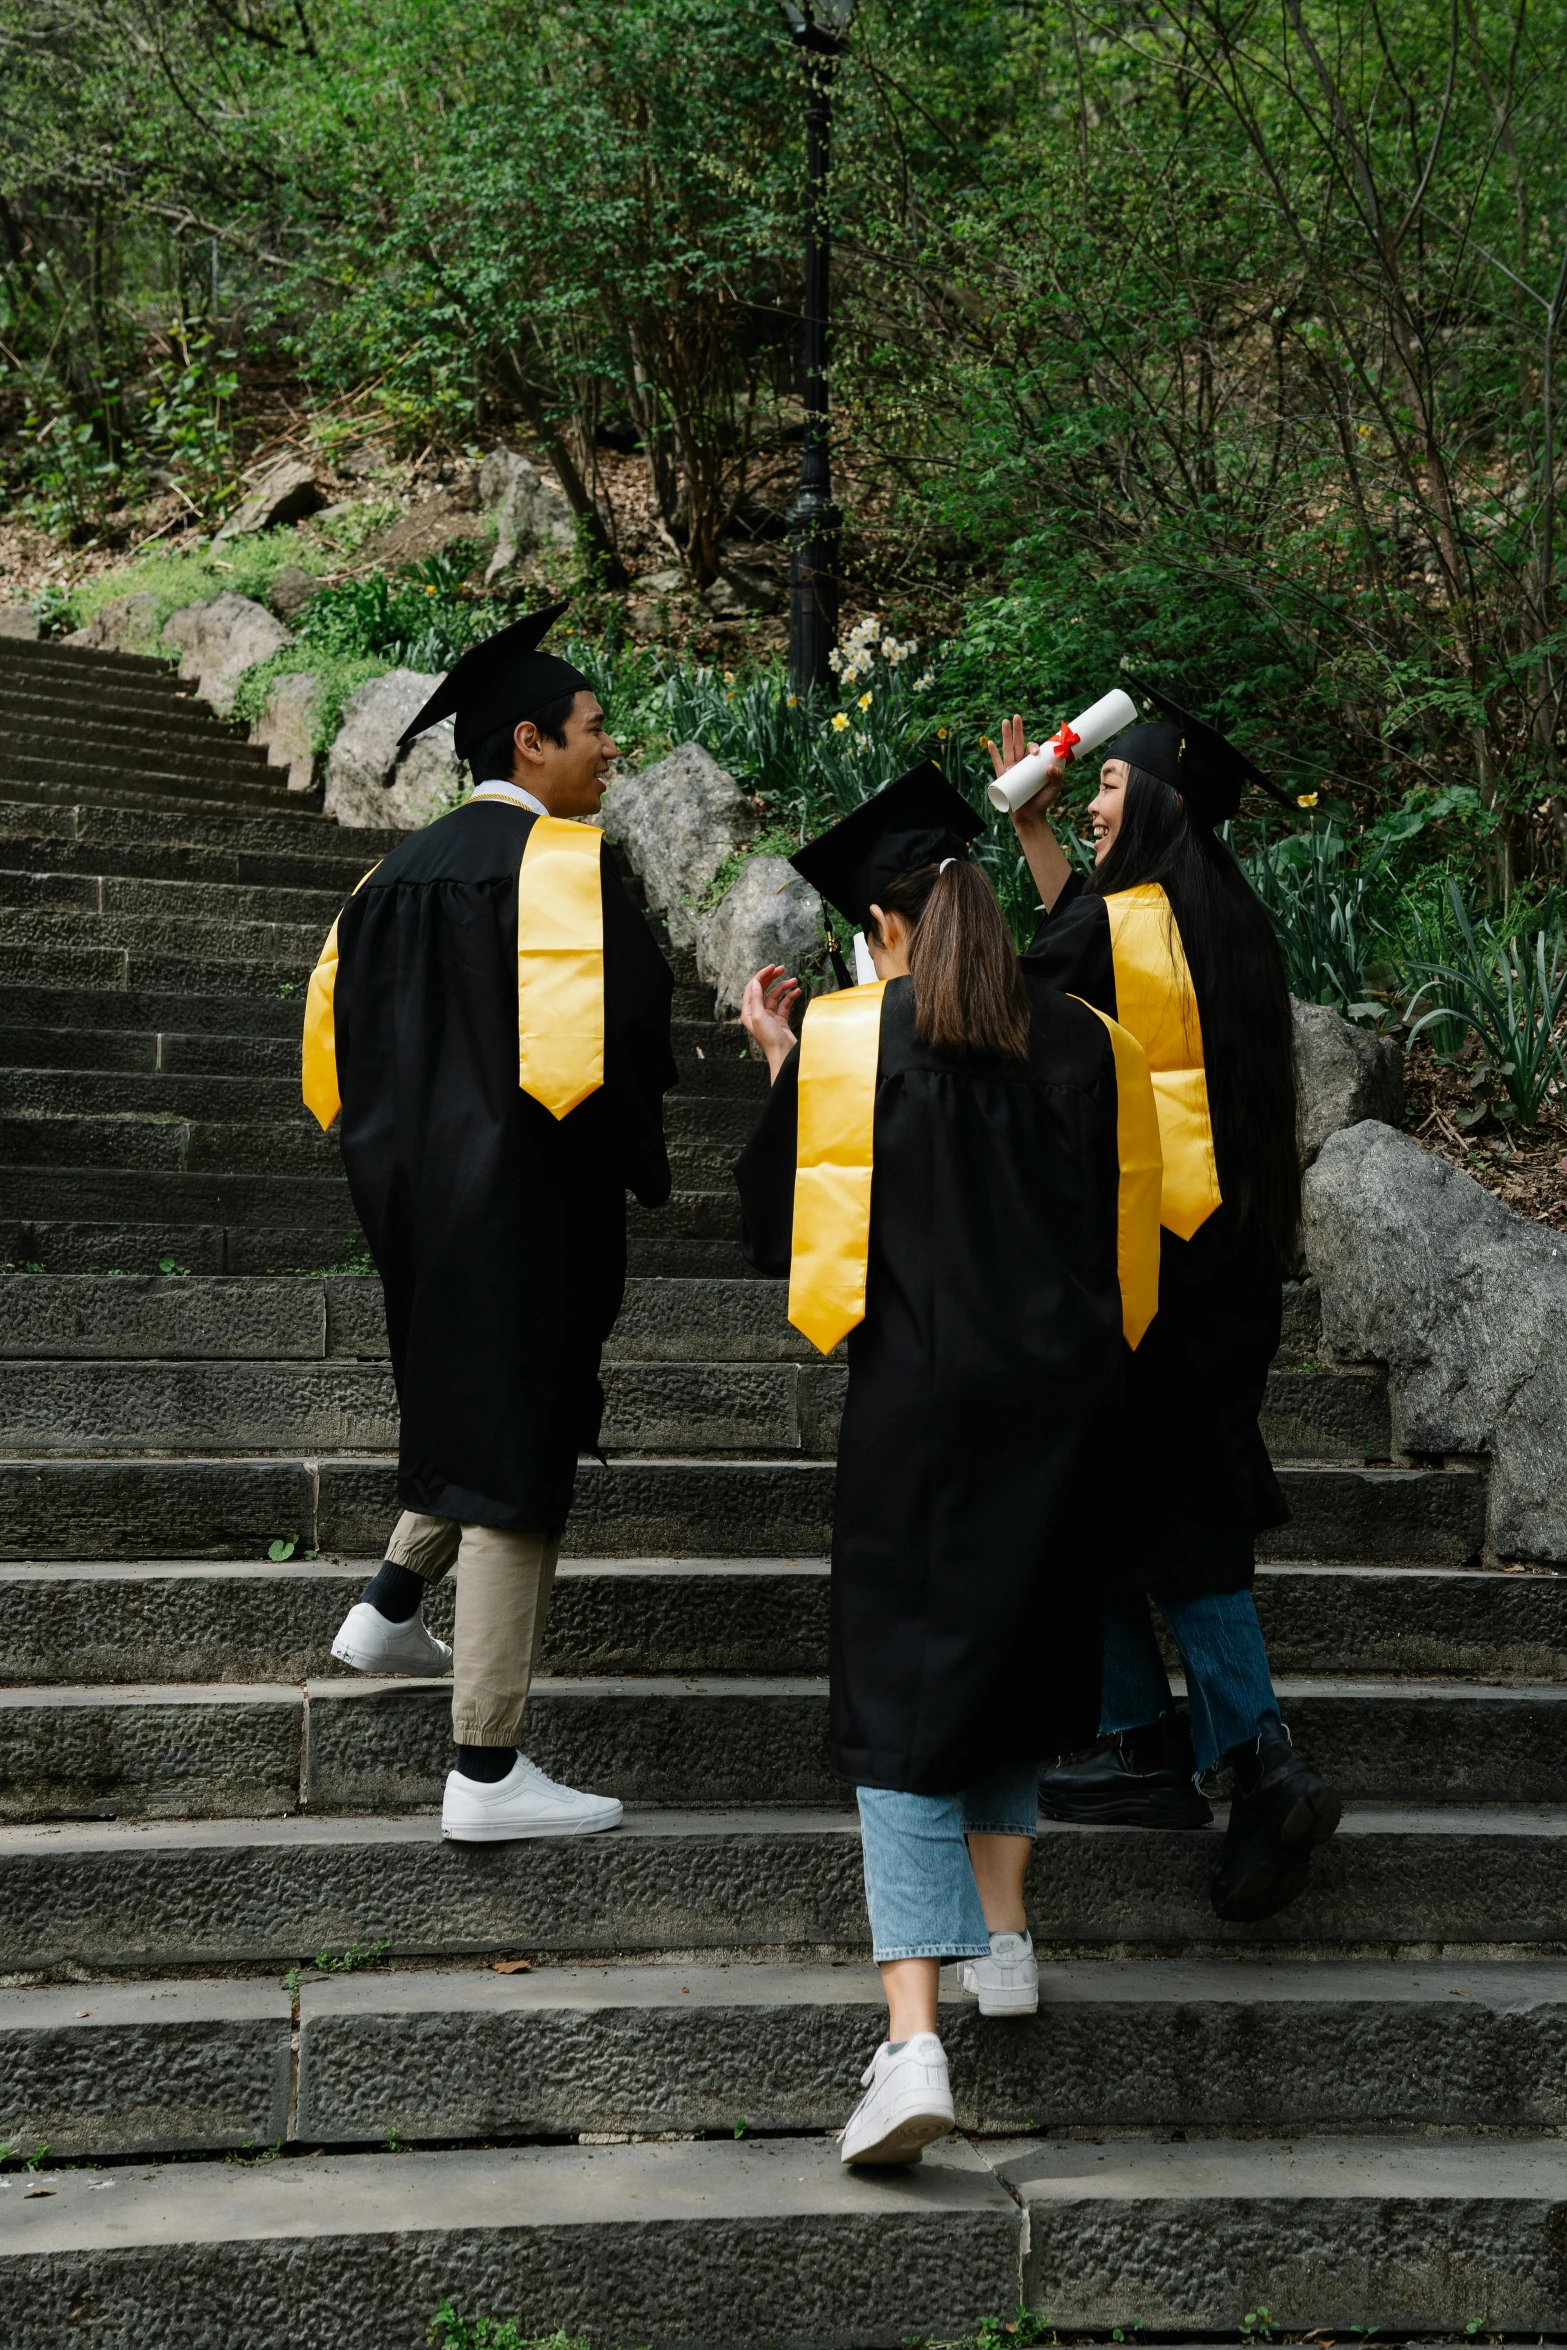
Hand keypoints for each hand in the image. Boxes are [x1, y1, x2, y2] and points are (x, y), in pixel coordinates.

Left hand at [740, 963, 801, 1080]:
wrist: (784, 1055)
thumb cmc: (770, 1039)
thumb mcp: (760, 1017)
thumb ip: (756, 999)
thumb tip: (755, 982)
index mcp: (748, 1012)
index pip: (753, 988)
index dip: (761, 976)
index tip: (772, 967)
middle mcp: (757, 1013)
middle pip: (763, 990)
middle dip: (772, 978)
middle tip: (782, 968)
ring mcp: (769, 1017)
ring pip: (775, 996)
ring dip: (784, 987)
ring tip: (794, 980)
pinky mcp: (780, 1021)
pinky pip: (784, 1004)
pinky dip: (790, 997)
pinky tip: (797, 991)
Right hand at [987, 713, 1064, 823]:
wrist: (1031, 816)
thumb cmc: (1043, 801)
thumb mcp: (1055, 788)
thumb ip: (1057, 776)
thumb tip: (1051, 767)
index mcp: (1033, 764)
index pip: (1032, 749)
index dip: (1034, 747)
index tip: (1038, 752)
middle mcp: (1021, 764)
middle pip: (1018, 744)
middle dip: (1017, 730)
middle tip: (1016, 716)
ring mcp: (1011, 770)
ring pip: (1007, 749)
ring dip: (1005, 735)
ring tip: (1004, 722)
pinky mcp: (1003, 778)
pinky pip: (997, 763)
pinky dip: (993, 754)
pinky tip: (991, 743)